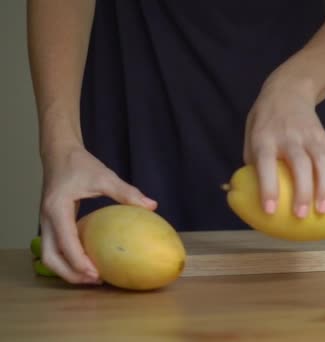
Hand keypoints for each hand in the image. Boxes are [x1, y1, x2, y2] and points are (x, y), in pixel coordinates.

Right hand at [39, 145, 156, 283]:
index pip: (65, 242)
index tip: (96, 274)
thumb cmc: (81, 164)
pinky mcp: (50, 223)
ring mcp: (45, 222)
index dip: (79, 262)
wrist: (59, 153)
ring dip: (67, 270)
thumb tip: (152, 206)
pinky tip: (89, 262)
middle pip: (50, 257)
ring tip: (93, 277)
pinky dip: (68, 259)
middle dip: (70, 274)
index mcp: (57, 208)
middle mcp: (46, 218)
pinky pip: (55, 248)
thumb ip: (127, 192)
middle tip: (96, 281)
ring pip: (49, 255)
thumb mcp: (105, 176)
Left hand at [243, 79, 324, 218]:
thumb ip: (252, 165)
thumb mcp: (250, 137)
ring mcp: (311, 137)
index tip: (270, 210)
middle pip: (300, 164)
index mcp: (265, 138)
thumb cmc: (265, 123)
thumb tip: (252, 200)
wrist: (288, 91)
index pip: (266, 163)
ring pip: (322, 161)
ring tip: (323, 211)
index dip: (268, 187)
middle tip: (301, 215)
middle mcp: (289, 137)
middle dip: (302, 191)